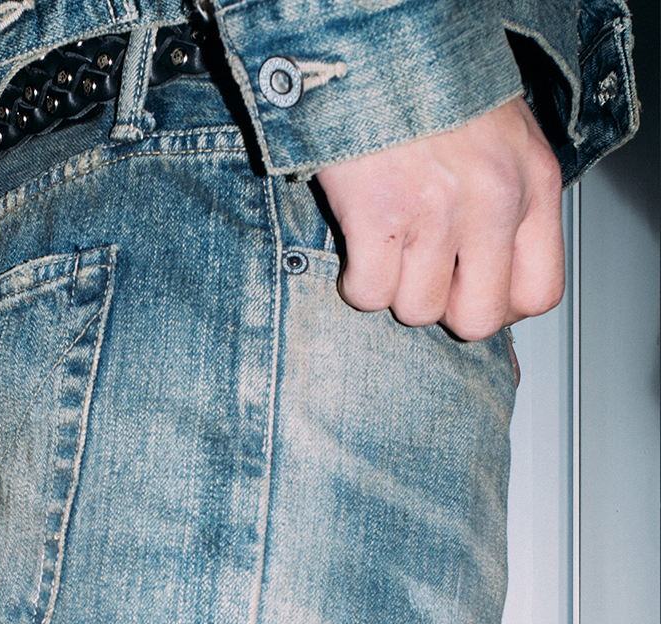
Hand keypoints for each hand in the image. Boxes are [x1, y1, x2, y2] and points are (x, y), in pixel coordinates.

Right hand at [316, 97, 563, 340]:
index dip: (498, 307)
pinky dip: (356, 282)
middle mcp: (493, 199)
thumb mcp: (503, 140)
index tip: (470, 293)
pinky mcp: (380, 211)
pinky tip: (358, 249)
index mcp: (533, 183)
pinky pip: (369, 293)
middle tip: (423, 276)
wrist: (381, 36)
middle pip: (477, 318)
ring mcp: (437, 209)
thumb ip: (508, 203)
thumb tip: (485, 272)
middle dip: (443, 308)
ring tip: (387, 247)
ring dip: (394, 289)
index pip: (537, 293)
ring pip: (417, 310)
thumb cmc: (436, 86)